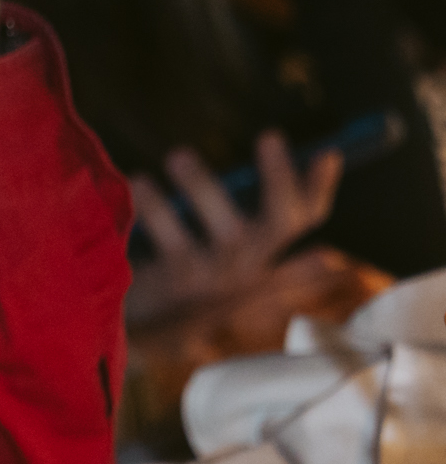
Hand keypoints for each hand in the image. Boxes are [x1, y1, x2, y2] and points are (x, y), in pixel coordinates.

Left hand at [124, 131, 342, 330]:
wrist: (134, 327)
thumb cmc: (180, 278)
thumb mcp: (219, 248)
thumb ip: (248, 217)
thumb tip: (297, 165)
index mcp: (258, 253)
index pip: (301, 221)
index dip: (317, 189)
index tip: (328, 153)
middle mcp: (244, 266)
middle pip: (281, 223)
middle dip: (281, 180)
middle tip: (272, 135)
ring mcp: (211, 277)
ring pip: (228, 231)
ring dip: (203, 187)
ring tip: (179, 155)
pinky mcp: (172, 283)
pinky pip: (169, 240)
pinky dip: (154, 208)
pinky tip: (138, 182)